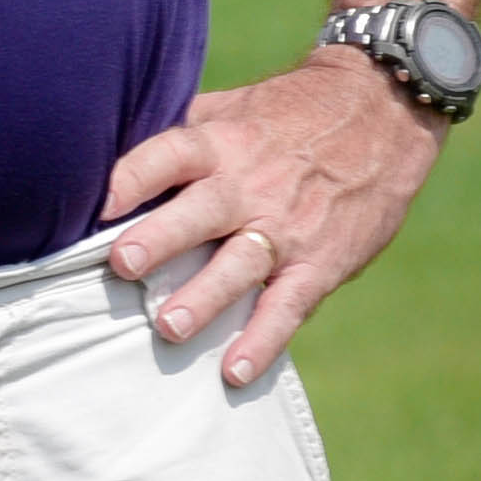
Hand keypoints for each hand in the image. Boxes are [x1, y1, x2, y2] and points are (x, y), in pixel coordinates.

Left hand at [102, 52, 444, 384]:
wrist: (383, 112)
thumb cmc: (285, 113)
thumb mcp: (230, 107)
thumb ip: (177, 133)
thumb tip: (102, 153)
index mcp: (221, 143)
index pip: (169, 155)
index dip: (131, 175)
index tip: (96, 202)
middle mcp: (251, 185)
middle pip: (202, 212)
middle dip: (162, 239)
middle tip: (124, 265)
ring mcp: (288, 228)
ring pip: (242, 265)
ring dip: (206, 298)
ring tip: (170, 327)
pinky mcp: (322, 262)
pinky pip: (289, 305)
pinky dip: (264, 340)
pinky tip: (235, 372)